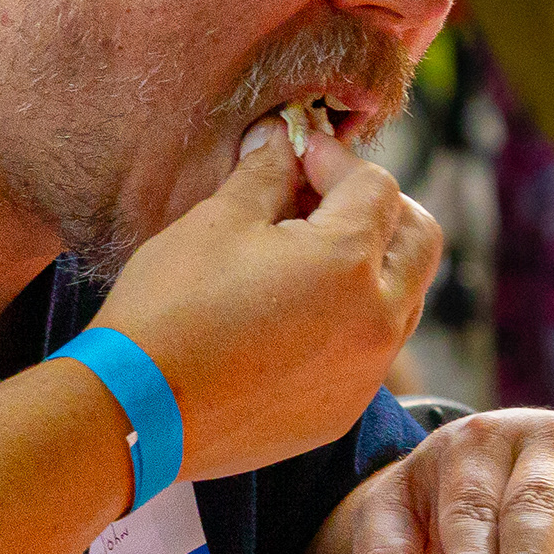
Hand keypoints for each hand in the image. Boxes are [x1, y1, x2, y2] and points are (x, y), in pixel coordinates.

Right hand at [91, 132, 442, 482]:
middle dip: (381, 207)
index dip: (337, 161)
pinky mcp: (342, 410)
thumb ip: (267, 174)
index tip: (299, 157)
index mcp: (350, 262)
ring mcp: (365, 373)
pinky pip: (371, 350)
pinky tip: (298, 312)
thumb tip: (284, 141)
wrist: (134, 412)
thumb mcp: (218, 221)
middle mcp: (377, 319)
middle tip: (324, 196)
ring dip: (376, 263)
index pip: (378, 187)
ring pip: (406, 297)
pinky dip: (354, 318)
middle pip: (419, 239)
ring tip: (311, 252)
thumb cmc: (170, 307)